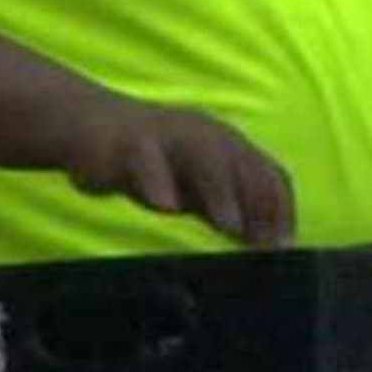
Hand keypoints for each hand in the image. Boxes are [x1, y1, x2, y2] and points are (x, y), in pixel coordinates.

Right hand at [68, 98, 296, 246]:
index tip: (283, 246)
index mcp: (226, 144)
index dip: (280, 206)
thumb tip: (265, 245)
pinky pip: (146, 159)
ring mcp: (167, 135)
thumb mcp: (194, 188)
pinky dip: (158, 180)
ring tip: (229, 225)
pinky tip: (165, 204)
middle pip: (242, 162)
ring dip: (220, 190)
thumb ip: (227, 210)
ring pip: (202, 154)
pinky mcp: (129, 142)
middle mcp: (203, 134)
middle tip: (264, 244)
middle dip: (258, 200)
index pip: (267, 171)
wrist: (88, 125)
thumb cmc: (152, 164)